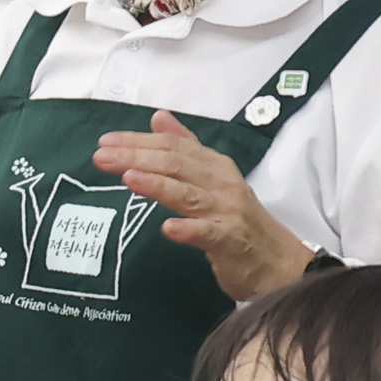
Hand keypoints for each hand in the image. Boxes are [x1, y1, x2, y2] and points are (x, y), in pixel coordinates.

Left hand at [94, 111, 312, 301]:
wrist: (279, 263)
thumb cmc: (239, 221)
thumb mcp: (213, 178)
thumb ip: (187, 148)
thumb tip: (159, 117)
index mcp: (214, 166)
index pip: (173, 146)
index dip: (139, 141)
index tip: (106, 141)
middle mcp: (221, 183)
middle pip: (176, 164)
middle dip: (137, 157)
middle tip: (101, 157)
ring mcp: (227, 211)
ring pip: (188, 194)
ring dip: (157, 184)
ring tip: (127, 178)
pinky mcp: (231, 241)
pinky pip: (208, 233)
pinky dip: (188, 230)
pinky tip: (167, 228)